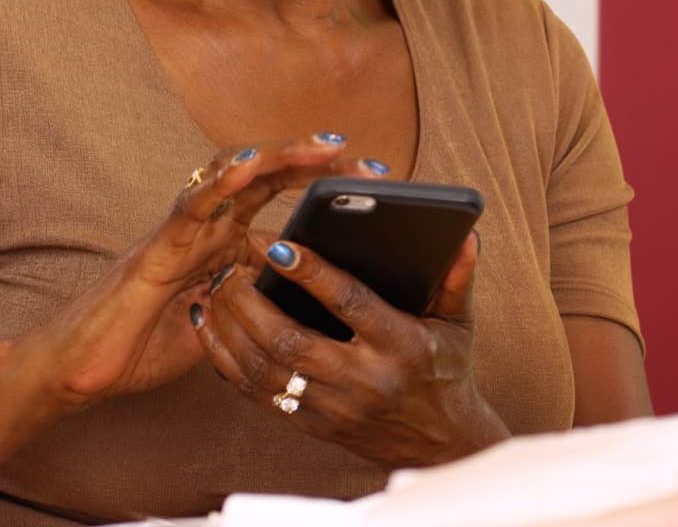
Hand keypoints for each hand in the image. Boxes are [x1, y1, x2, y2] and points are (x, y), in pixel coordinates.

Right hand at [15, 134, 377, 414]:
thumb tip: (310, 300)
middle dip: (314, 161)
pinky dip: (219, 183)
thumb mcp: (225, 322)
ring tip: (322, 145)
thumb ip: (257, 301)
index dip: (321, 182)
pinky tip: (248, 165)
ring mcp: (178, 232)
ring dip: (280, 157)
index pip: (277, 194)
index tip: (372, 181)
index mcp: (220, 239)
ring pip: (232, 176)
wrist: (80, 371)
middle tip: (367, 162)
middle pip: (263, 174)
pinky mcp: (154, 250)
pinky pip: (190, 207)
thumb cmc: (143, 345)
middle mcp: (202, 225)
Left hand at [199, 232, 509, 467]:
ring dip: (231, 328)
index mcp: (401, 347)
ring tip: (215, 288)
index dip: (311, 272)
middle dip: (250, 301)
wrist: (437, 442)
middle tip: (229, 264)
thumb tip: (465, 236)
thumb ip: (456, 278)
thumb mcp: (458, 324)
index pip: (348, 303)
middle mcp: (364, 381)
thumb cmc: (446, 370)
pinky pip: (257, 394)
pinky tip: (211, 326)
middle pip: (291, 340)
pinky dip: (227, 360)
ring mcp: (334, 407)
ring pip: (266, 370)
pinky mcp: (312, 425)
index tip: (277, 244)